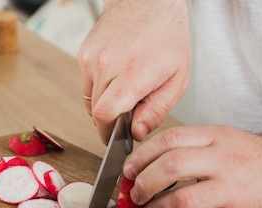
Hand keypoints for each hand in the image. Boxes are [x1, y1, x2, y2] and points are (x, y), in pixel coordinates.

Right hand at [76, 0, 191, 142]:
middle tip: (127, 116)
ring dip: (104, 104)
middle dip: (110, 121)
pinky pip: (87, 85)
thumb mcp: (177, 78)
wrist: (147, 2)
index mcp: (133, 72)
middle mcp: (107, 64)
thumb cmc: (167, 36)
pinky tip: (116, 76)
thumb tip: (137, 133)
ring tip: (124, 91)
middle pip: (96, 112)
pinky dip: (99, 88)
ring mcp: (92, 59)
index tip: (114, 139)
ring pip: (90, 100)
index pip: (106, 114)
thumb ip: (157, 110)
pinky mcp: (83, 56)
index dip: (108, 133)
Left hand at [122, 125, 261, 207]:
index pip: (170, 139)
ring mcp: (230, 190)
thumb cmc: (248, 160)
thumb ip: (185, 147)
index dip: (141, 156)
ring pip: (181, 200)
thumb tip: (141, 164)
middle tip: (135, 193)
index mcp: (216, 137)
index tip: (129, 169)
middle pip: (172, 166)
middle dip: (144, 182)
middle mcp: (223, 161)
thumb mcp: (221, 140)